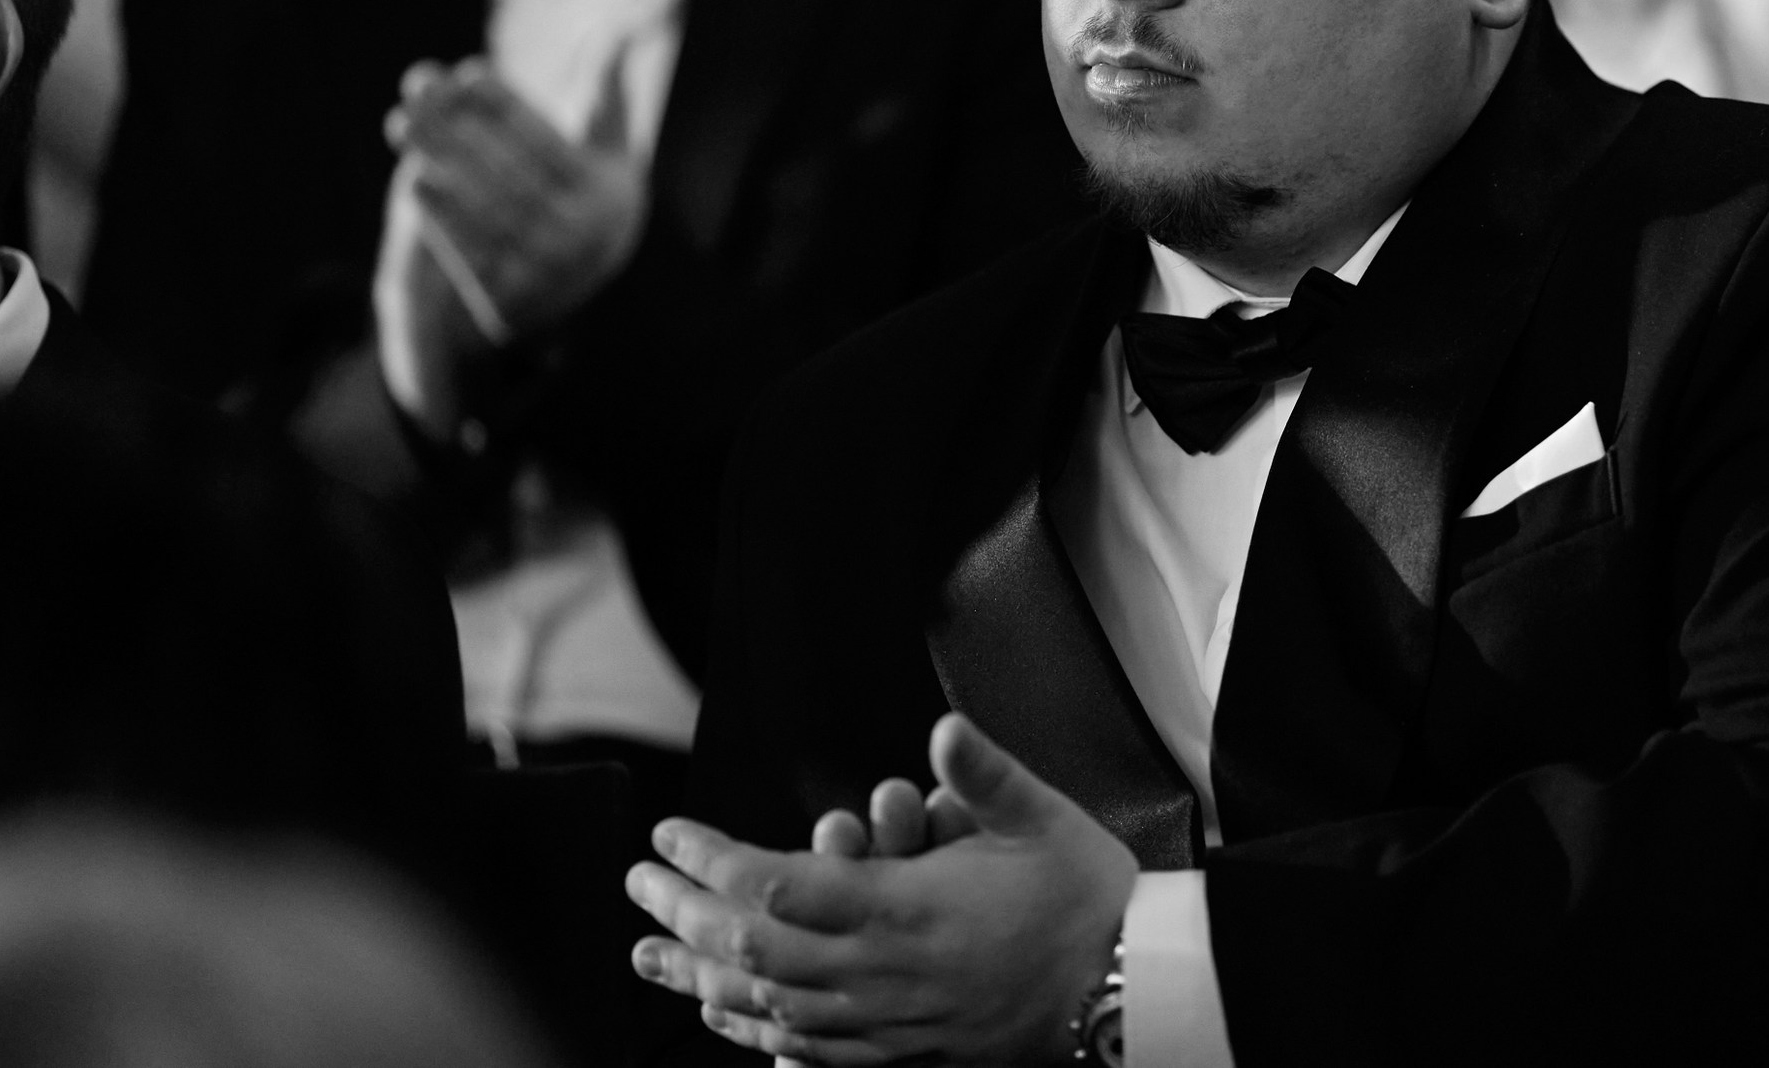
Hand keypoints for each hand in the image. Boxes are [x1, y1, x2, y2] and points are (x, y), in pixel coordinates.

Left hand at [386, 59, 646, 339]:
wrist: (577, 282)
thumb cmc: (585, 190)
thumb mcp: (605, 143)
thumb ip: (604, 87)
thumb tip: (619, 19)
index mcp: (607, 195)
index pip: (548, 142)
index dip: (505, 104)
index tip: (467, 72)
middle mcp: (583, 239)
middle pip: (508, 173)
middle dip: (456, 127)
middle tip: (412, 92)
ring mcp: (545, 275)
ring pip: (483, 211)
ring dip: (438, 164)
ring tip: (400, 126)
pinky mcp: (510, 304)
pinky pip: (469, 255)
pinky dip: (441, 219)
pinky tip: (415, 182)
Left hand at [627, 715, 1136, 1065]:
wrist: (1132, 988)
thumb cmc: (1089, 898)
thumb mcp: (1044, 819)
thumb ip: (987, 774)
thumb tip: (941, 732)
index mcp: (911, 910)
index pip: (781, 889)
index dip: (712, 864)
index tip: (669, 836)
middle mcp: (887, 972)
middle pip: (756, 951)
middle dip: (684, 917)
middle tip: (636, 886)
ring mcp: (893, 1019)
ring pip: (772, 1007)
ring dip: (702, 978)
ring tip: (650, 957)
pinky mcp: (908, 1049)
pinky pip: (812, 1048)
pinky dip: (758, 1030)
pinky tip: (727, 1016)